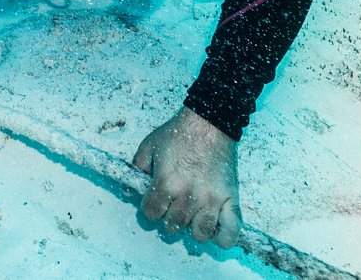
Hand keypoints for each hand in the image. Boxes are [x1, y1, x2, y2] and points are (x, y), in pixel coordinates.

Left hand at [133, 107, 240, 247]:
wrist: (209, 122)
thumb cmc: (178, 133)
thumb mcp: (149, 145)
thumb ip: (138, 167)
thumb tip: (129, 188)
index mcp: (166, 183)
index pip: (151, 213)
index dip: (150, 208)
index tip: (156, 200)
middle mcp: (188, 195)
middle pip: (173, 225)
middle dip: (170, 216)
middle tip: (174, 204)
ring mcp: (212, 200)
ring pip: (199, 233)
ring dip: (193, 227)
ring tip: (192, 215)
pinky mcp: (230, 199)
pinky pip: (230, 231)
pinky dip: (223, 238)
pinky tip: (215, 230)